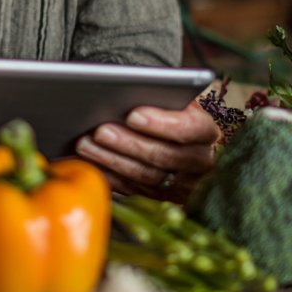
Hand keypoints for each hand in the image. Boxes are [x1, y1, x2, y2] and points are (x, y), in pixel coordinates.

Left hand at [75, 101, 220, 202]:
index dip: (161, 123)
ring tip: (85, 145)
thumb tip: (126, 93)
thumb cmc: (175, 114)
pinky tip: (89, 165)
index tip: (133, 114)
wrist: (186, 144)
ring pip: (145, 176)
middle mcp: (199, 163)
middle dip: (128, 143)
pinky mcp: (161, 198)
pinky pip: (133, 191)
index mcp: (206, 133)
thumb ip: (162, 100)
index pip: (189, 129)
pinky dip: (109, 177)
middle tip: (99, 130)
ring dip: (112, 160)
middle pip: (163, 156)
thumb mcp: (177, 103)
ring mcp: (182, 186)